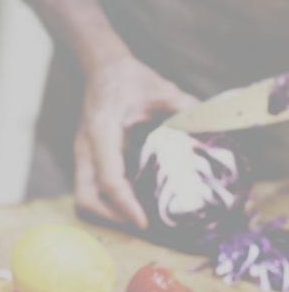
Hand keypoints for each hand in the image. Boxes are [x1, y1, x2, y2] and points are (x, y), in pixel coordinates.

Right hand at [74, 55, 198, 228]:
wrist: (102, 68)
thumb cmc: (128, 78)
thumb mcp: (159, 87)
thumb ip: (182, 105)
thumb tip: (208, 125)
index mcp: (101, 132)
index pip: (109, 179)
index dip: (126, 205)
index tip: (144, 223)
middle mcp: (85, 148)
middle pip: (86, 197)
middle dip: (111, 217)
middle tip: (142, 222)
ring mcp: (83, 154)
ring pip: (84, 196)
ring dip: (107, 212)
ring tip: (138, 216)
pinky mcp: (87, 158)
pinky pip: (91, 188)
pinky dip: (108, 201)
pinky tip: (133, 199)